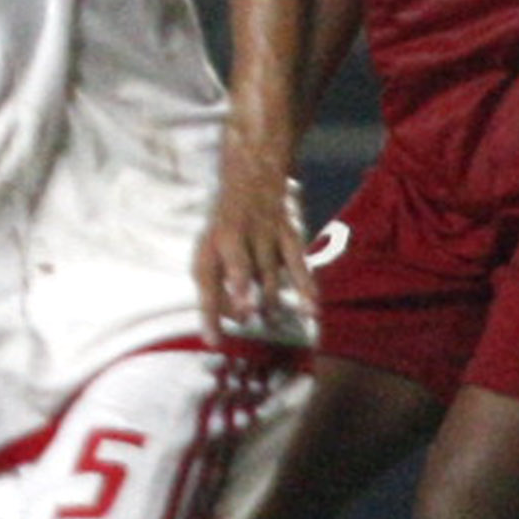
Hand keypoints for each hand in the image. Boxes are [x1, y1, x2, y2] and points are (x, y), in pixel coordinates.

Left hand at [196, 159, 312, 341]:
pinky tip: (312, 308)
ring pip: (268, 269)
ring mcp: (263, 232)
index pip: (206, 280)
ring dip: (270, 296)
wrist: (252, 177)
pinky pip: (297, 261)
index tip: (213, 341)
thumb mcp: (211, 248)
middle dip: (241, 288)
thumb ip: (219, 283)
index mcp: (210, 243)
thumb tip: (234, 319)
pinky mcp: (286, 233)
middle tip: (245, 314)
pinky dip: (305, 285)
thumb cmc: (226, 227)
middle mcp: (235, 236)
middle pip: (238, 264)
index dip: (209, 312)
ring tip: (272, 321)